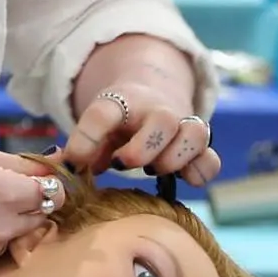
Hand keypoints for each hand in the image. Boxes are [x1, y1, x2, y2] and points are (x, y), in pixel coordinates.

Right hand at [0, 143, 53, 273]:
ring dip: (4, 227)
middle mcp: (3, 228)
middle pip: (37, 220)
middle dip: (27, 207)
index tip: (35, 182)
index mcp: (8, 193)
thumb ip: (19, 164)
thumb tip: (56, 163)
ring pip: (12, 239)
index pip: (53, 196)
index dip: (48, 187)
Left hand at [62, 80, 222, 186]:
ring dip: (174, 158)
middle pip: (163, 120)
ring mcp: (184, 126)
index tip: (75, 162)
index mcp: (122, 101)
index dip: (87, 137)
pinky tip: (183, 178)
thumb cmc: (118, 123)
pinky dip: (200, 172)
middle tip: (123, 163)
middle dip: (142, 150)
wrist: (152, 97)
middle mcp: (158, 110)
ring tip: (153, 170)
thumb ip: (81, 148)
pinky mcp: (200, 147)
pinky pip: (211, 160)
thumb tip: (66, 169)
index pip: (104, 112)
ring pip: (195, 134)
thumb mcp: (96, 128)